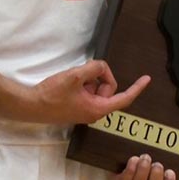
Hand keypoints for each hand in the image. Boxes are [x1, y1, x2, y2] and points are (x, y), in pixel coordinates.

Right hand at [20, 60, 149, 124]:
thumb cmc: (52, 94)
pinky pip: (87, 93)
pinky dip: (82, 84)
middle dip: (100, 77)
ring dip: (89, 80)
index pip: (124, 98)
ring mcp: (84, 111)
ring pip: (97, 90)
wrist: (31, 105)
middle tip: (84, 72)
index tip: (147, 79)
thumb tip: (102, 67)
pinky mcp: (76, 108)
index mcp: (97, 109)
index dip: (137, 88)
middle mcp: (94, 113)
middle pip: (108, 89)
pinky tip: (68, 83)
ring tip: (73, 79)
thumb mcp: (75, 76)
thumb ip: (94, 68)